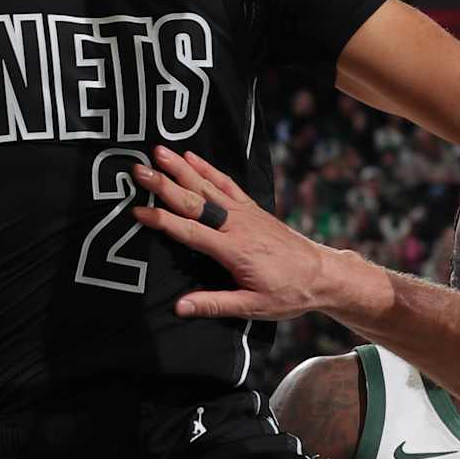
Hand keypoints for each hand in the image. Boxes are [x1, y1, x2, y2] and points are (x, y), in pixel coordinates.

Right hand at [132, 148, 343, 321]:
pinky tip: (190, 157)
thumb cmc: (288, 293)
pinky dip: (207, 169)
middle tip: (138, 169)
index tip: (137, 211)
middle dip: (164, 185)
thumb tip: (179, 307)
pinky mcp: (252, 208)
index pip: (190, 232)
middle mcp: (237, 225)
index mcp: (233, 250)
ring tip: (158, 151)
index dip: (162, 221)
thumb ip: (215, 304)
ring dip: (181, 168)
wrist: (322, 274)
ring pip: (207, 186)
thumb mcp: (252, 307)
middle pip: (194, 201)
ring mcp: (245, 213)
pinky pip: (226, 183)